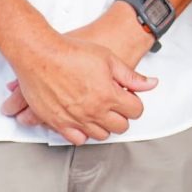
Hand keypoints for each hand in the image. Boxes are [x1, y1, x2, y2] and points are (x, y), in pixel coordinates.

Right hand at [0, 22, 156, 143]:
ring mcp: (75, 119)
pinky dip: (83, 134)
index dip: (135, 104)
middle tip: (117, 107)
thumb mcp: (108, 58)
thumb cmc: (71, 52)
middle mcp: (93, 111)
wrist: (40, 55)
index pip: (135, 111)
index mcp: (109, 95)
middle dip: (122, 117)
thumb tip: (151, 84)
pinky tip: (83, 122)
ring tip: (101, 113)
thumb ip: (131, 76)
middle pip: (120, 126)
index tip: (129, 98)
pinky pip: (76, 139)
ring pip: (100, 135)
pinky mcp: (57, 123)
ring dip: (104, 126)